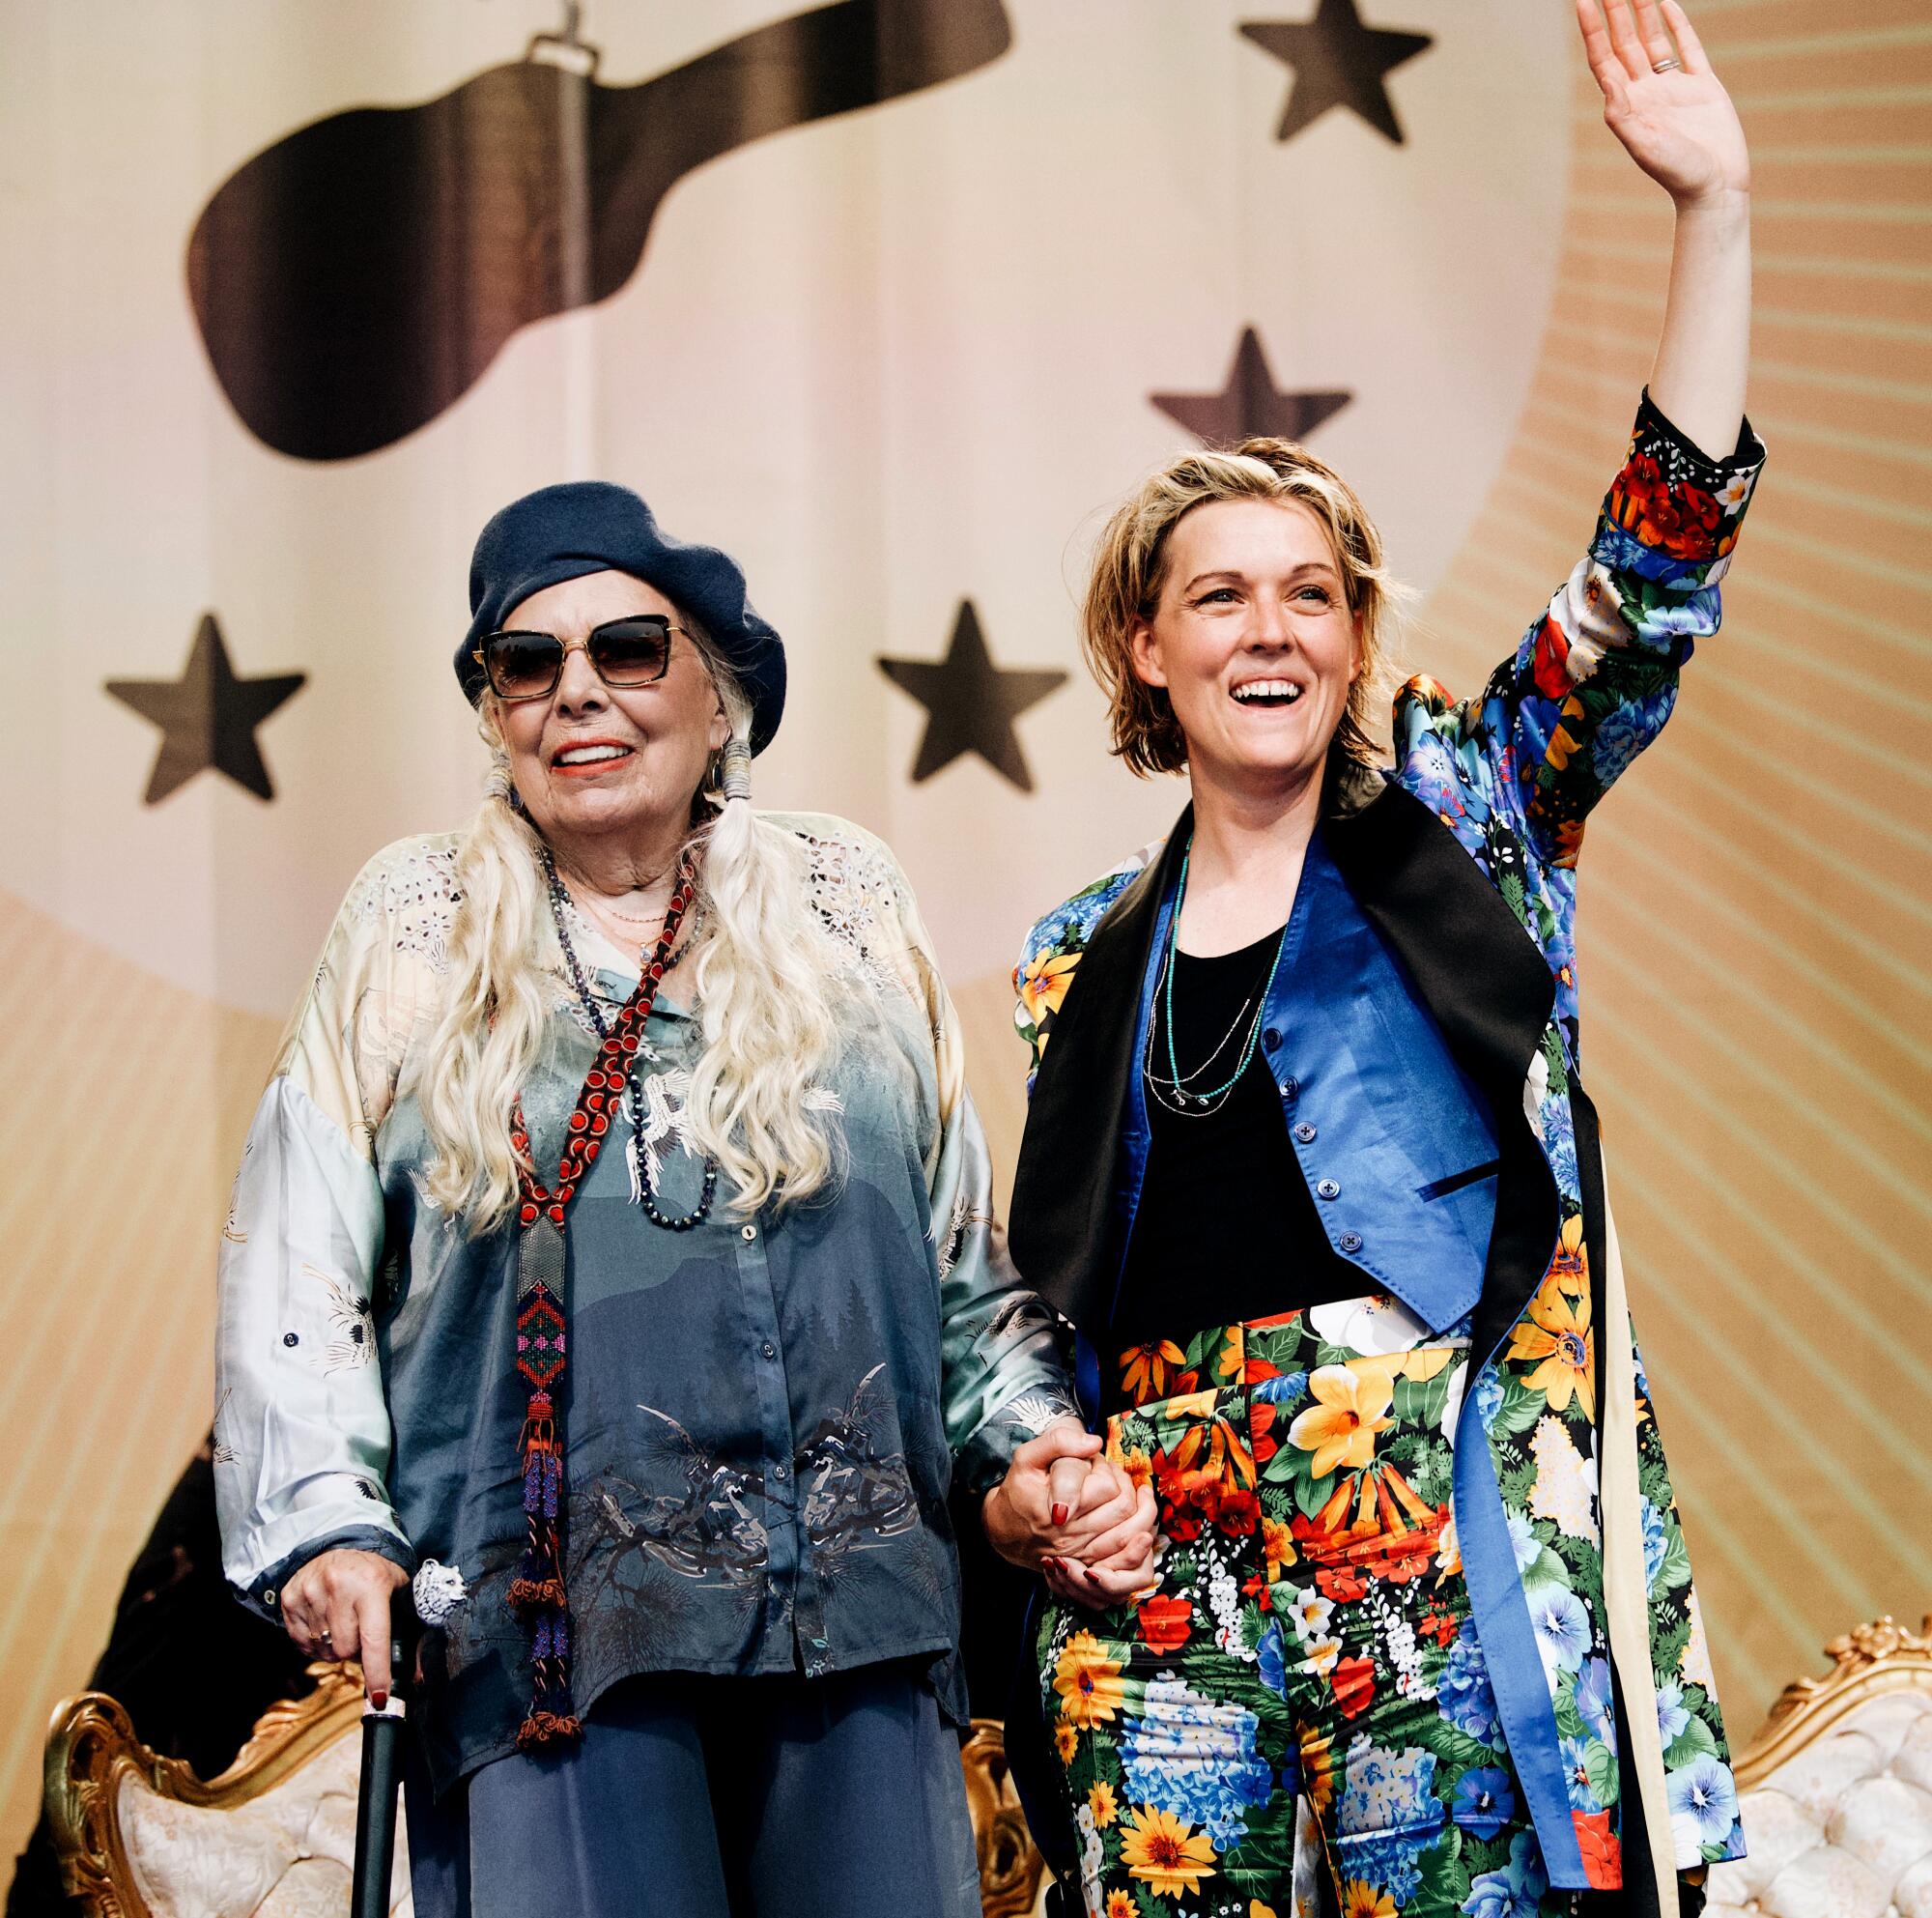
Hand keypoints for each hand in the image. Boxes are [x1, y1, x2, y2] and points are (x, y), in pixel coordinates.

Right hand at [279, 1549, 409, 1705]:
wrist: (340, 1544)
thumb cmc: (375, 1573)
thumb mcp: (399, 1591)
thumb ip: (409, 1634)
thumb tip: (416, 1678)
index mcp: (372, 1584)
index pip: (374, 1637)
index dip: (377, 1670)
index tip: (379, 1697)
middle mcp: (339, 1586)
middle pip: (345, 1650)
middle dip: (355, 1650)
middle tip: (360, 1630)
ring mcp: (310, 1591)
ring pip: (323, 1650)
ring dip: (335, 1646)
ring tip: (343, 1621)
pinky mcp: (289, 1598)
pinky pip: (302, 1643)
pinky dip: (315, 1642)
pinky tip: (324, 1621)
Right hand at [983, 1418, 1158, 1609]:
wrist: (1004, 1531)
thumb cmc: (1018, 1491)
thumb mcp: (1027, 1457)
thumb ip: (1057, 1442)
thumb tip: (1094, 1442)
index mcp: (1056, 1509)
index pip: (1106, 1488)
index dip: (1107, 1469)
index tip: (1094, 1463)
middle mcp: (1070, 1536)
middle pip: (1123, 1509)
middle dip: (1126, 1487)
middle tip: (1114, 1475)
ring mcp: (1080, 1554)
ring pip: (1129, 1533)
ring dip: (1138, 1510)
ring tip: (1132, 1492)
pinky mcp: (1087, 1564)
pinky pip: (1124, 1554)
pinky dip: (1136, 1535)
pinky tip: (1136, 1517)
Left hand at [1577, 0, 1748, 208]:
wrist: (1716, 187)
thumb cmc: (1678, 174)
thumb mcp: (1646, 147)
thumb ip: (1625, 117)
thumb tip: (1608, 85)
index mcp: (1628, 106)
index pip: (1604, 60)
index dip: (1592, 31)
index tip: (1583, 1)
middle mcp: (1647, 93)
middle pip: (1624, 43)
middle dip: (1613, 13)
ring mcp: (1674, 87)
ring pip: (1653, 40)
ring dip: (1641, 12)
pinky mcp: (1703, 86)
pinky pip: (1688, 47)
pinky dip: (1677, 24)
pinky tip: (1666, 3)